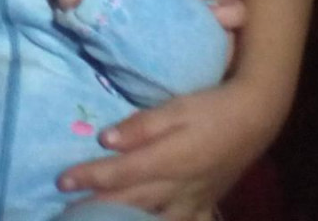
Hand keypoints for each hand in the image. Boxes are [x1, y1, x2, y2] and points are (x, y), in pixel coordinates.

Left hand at [58, 80, 272, 220]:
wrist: (256, 118)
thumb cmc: (211, 107)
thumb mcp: (176, 107)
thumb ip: (141, 126)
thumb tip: (105, 139)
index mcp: (166, 161)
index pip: (119, 174)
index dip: (88, 178)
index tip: (61, 181)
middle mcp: (176, 187)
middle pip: (130, 203)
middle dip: (96, 207)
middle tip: (67, 210)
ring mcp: (192, 200)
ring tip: (99, 219)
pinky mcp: (205, 203)